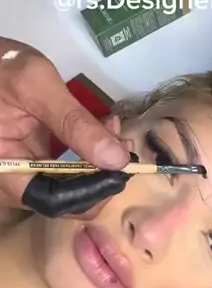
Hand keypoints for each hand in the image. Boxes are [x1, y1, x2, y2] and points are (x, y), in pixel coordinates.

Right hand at [0, 38, 129, 211]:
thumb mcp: (37, 86)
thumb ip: (76, 123)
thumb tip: (117, 160)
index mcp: (3, 169)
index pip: (53, 200)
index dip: (92, 191)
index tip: (121, 167)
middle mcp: (12, 179)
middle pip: (65, 199)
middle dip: (101, 175)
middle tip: (123, 146)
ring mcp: (23, 170)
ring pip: (69, 184)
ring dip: (99, 163)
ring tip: (115, 131)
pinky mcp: (33, 158)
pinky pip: (65, 167)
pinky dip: (88, 151)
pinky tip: (103, 128)